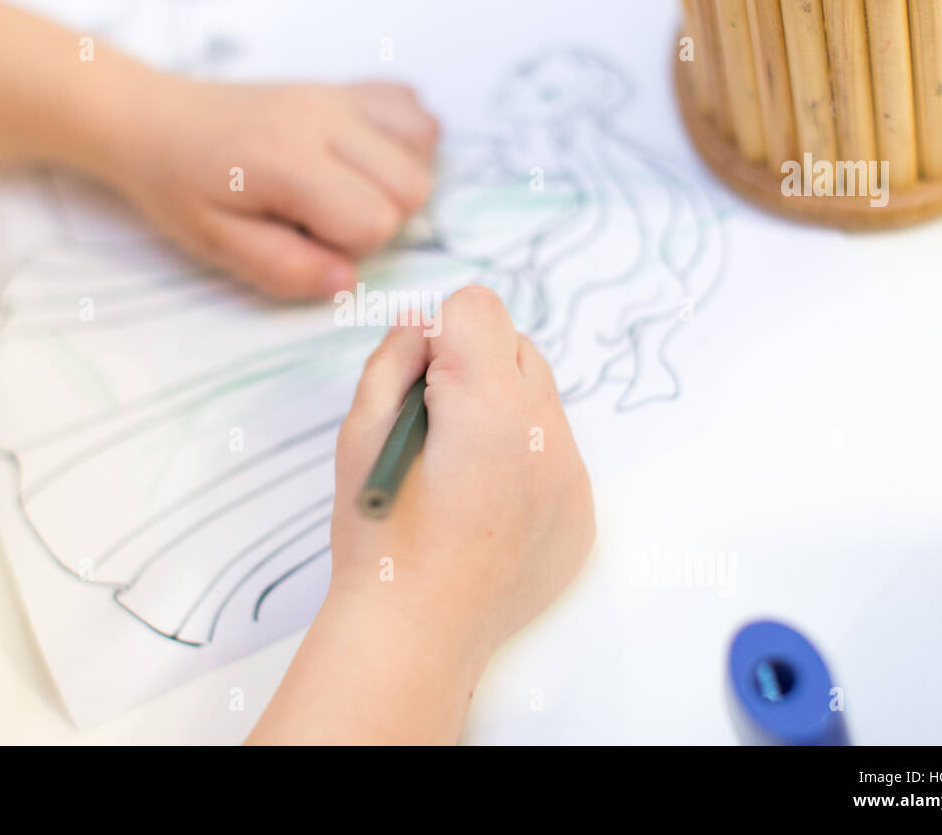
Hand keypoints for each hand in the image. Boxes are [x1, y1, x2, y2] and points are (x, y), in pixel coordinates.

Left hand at [124, 77, 438, 299]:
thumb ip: (283, 267)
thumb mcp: (217, 244)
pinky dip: (404, 138)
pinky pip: (411, 106)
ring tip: (346, 189)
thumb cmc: (181, 187)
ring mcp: (338, 96)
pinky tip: (364, 158)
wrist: (156, 120)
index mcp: (290, 162)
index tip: (307, 239)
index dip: (350, 247)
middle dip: (381, 217)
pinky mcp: (344, 86)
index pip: (375, 220)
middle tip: (325, 219)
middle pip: (413, 184)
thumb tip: (346, 282)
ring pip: (423, 143)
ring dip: (398, 178)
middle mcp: (325, 119)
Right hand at [247, 287, 593, 743]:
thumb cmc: (379, 536)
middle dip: (476, 367)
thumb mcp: (361, 433)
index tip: (419, 385)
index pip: (477, 307)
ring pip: (541, 401)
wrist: (418, 634)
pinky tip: (484, 507)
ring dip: (503, 413)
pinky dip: (524, 462)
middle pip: (517, 347)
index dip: (438, 337)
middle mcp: (545, 432)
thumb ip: (393, 362)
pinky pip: (557, 455)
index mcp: (487, 404)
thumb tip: (422, 325)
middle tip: (434, 426)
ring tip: (458, 471)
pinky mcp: (580, 513)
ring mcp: (571, 476)